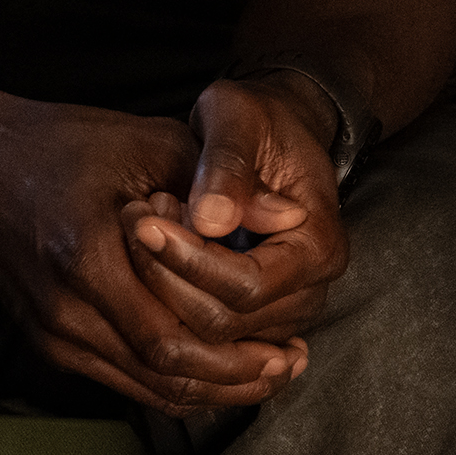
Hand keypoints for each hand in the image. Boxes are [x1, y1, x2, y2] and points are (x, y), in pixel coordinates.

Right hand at [0, 98, 305, 413]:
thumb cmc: (65, 143)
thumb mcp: (152, 143)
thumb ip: (222, 184)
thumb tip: (291, 216)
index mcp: (87, 256)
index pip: (169, 335)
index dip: (235, 352)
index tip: (289, 342)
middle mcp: (65, 308)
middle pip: (161, 372)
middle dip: (234, 378)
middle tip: (287, 364)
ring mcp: (52, 332)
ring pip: (142, 386)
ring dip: (209, 387)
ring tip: (264, 372)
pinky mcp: (49, 340)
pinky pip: (119, 378)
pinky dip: (170, 380)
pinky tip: (214, 369)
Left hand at [119, 75, 350, 361]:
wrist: (275, 130)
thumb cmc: (260, 118)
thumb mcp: (241, 117)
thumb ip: (227, 164)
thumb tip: (210, 220)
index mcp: (319, 245)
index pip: (248, 285)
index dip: (190, 262)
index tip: (144, 224)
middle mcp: (310, 289)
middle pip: (225, 321)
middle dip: (167, 279)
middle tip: (135, 222)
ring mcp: (285, 310)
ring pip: (208, 337)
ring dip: (162, 292)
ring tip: (145, 229)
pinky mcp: (256, 317)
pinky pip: (203, 335)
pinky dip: (169, 302)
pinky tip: (152, 254)